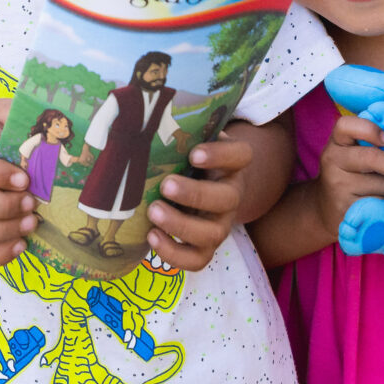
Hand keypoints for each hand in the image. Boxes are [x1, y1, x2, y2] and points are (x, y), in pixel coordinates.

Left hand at [148, 137, 253, 271]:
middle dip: (195, 194)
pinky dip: (174, 254)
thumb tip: (142, 123)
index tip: (193, 153)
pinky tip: (151, 236)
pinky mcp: (205, 247)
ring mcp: (220, 224)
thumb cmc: (188, 161)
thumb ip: (178, 134)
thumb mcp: (189, 143)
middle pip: (228, 199)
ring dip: (181, 225)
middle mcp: (232, 195)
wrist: (198, 188)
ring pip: (213, 234)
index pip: (241, 155)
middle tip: (165, 185)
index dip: (220, 155)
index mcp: (231, 164)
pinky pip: (197, 260)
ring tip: (153, 212)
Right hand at [314, 111, 383, 228]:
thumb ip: (377, 145)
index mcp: (338, 141)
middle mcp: (332, 159)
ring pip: (381, 185)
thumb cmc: (354, 175)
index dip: (370, 129)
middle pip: (371, 157)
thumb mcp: (357, 155)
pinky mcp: (345, 208)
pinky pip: (379, 205)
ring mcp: (337, 185)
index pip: (347, 125)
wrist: (327, 209)